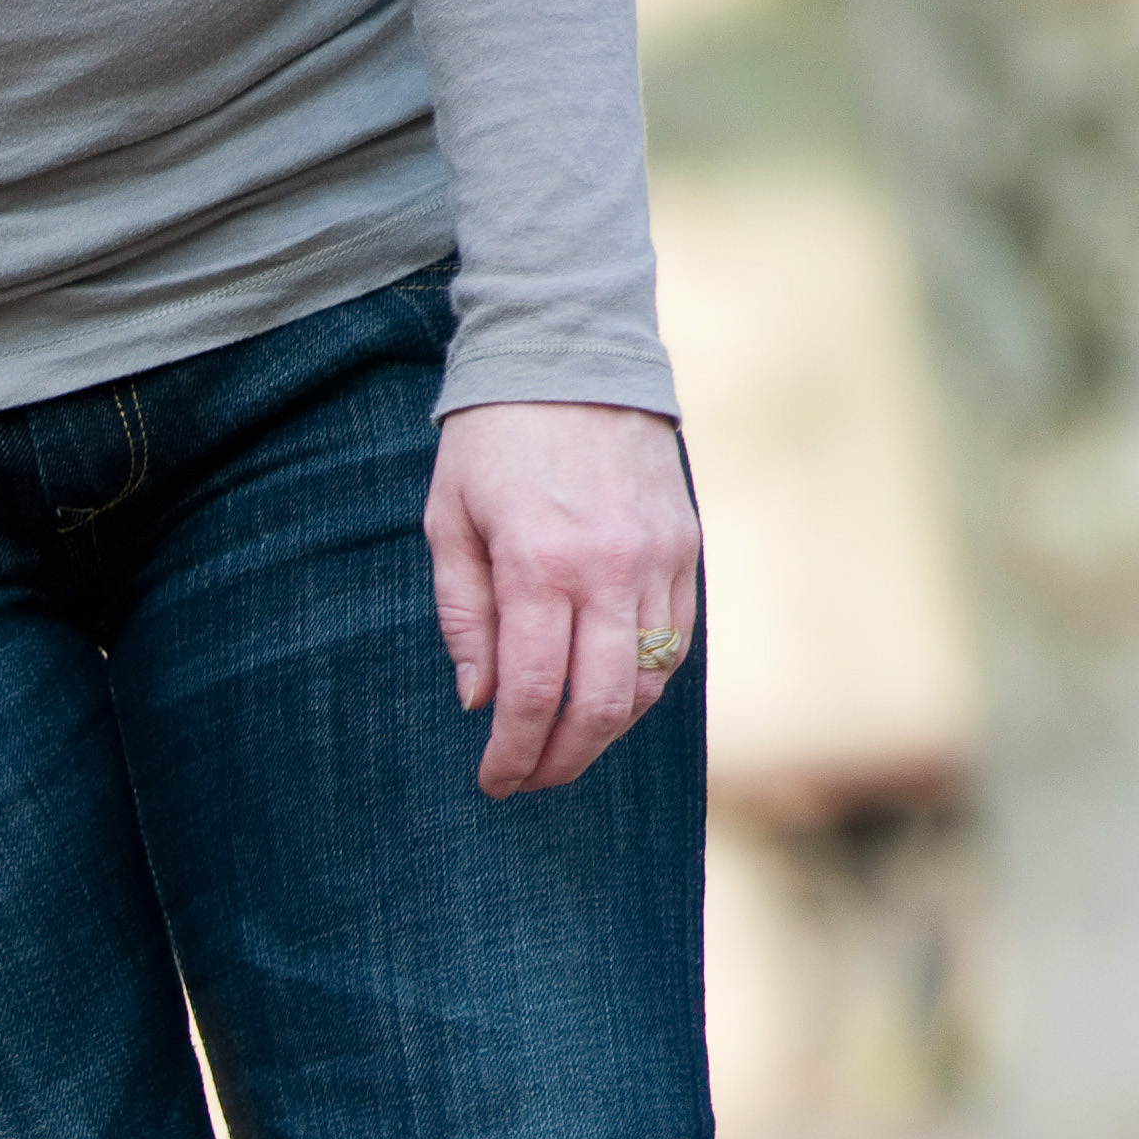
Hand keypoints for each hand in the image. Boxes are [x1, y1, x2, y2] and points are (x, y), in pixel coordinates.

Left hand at [426, 400, 701, 799]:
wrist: (573, 356)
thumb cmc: (492, 443)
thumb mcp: (449, 524)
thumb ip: (465, 617)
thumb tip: (479, 702)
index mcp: (540, 565)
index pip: (533, 694)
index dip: (513, 754)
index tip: (492, 782)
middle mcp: (610, 568)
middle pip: (600, 706)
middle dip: (561, 761)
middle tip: (527, 782)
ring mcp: (660, 557)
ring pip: (647, 682)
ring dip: (605, 732)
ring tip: (563, 749)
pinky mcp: (688, 545)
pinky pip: (677, 640)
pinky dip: (642, 684)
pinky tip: (606, 699)